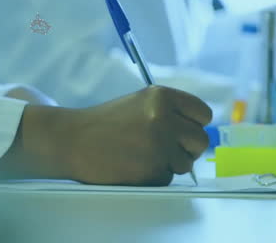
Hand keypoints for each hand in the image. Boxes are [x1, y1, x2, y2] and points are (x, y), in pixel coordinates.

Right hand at [0, 86, 211, 185]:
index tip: (184, 130)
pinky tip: (133, 166)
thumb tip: (198, 130)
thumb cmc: (104, 123)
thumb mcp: (140, 104)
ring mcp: (159, 145)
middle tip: (164, 148)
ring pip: (185, 163)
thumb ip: (169, 112)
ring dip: (169, 164)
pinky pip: (167, 178)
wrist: (72, 140)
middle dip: (186, 148)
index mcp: (162, 96)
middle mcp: (164, 118)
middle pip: (200, 141)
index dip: (194, 125)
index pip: (203, 114)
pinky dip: (153, 176)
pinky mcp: (152, 169)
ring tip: (142, 155)